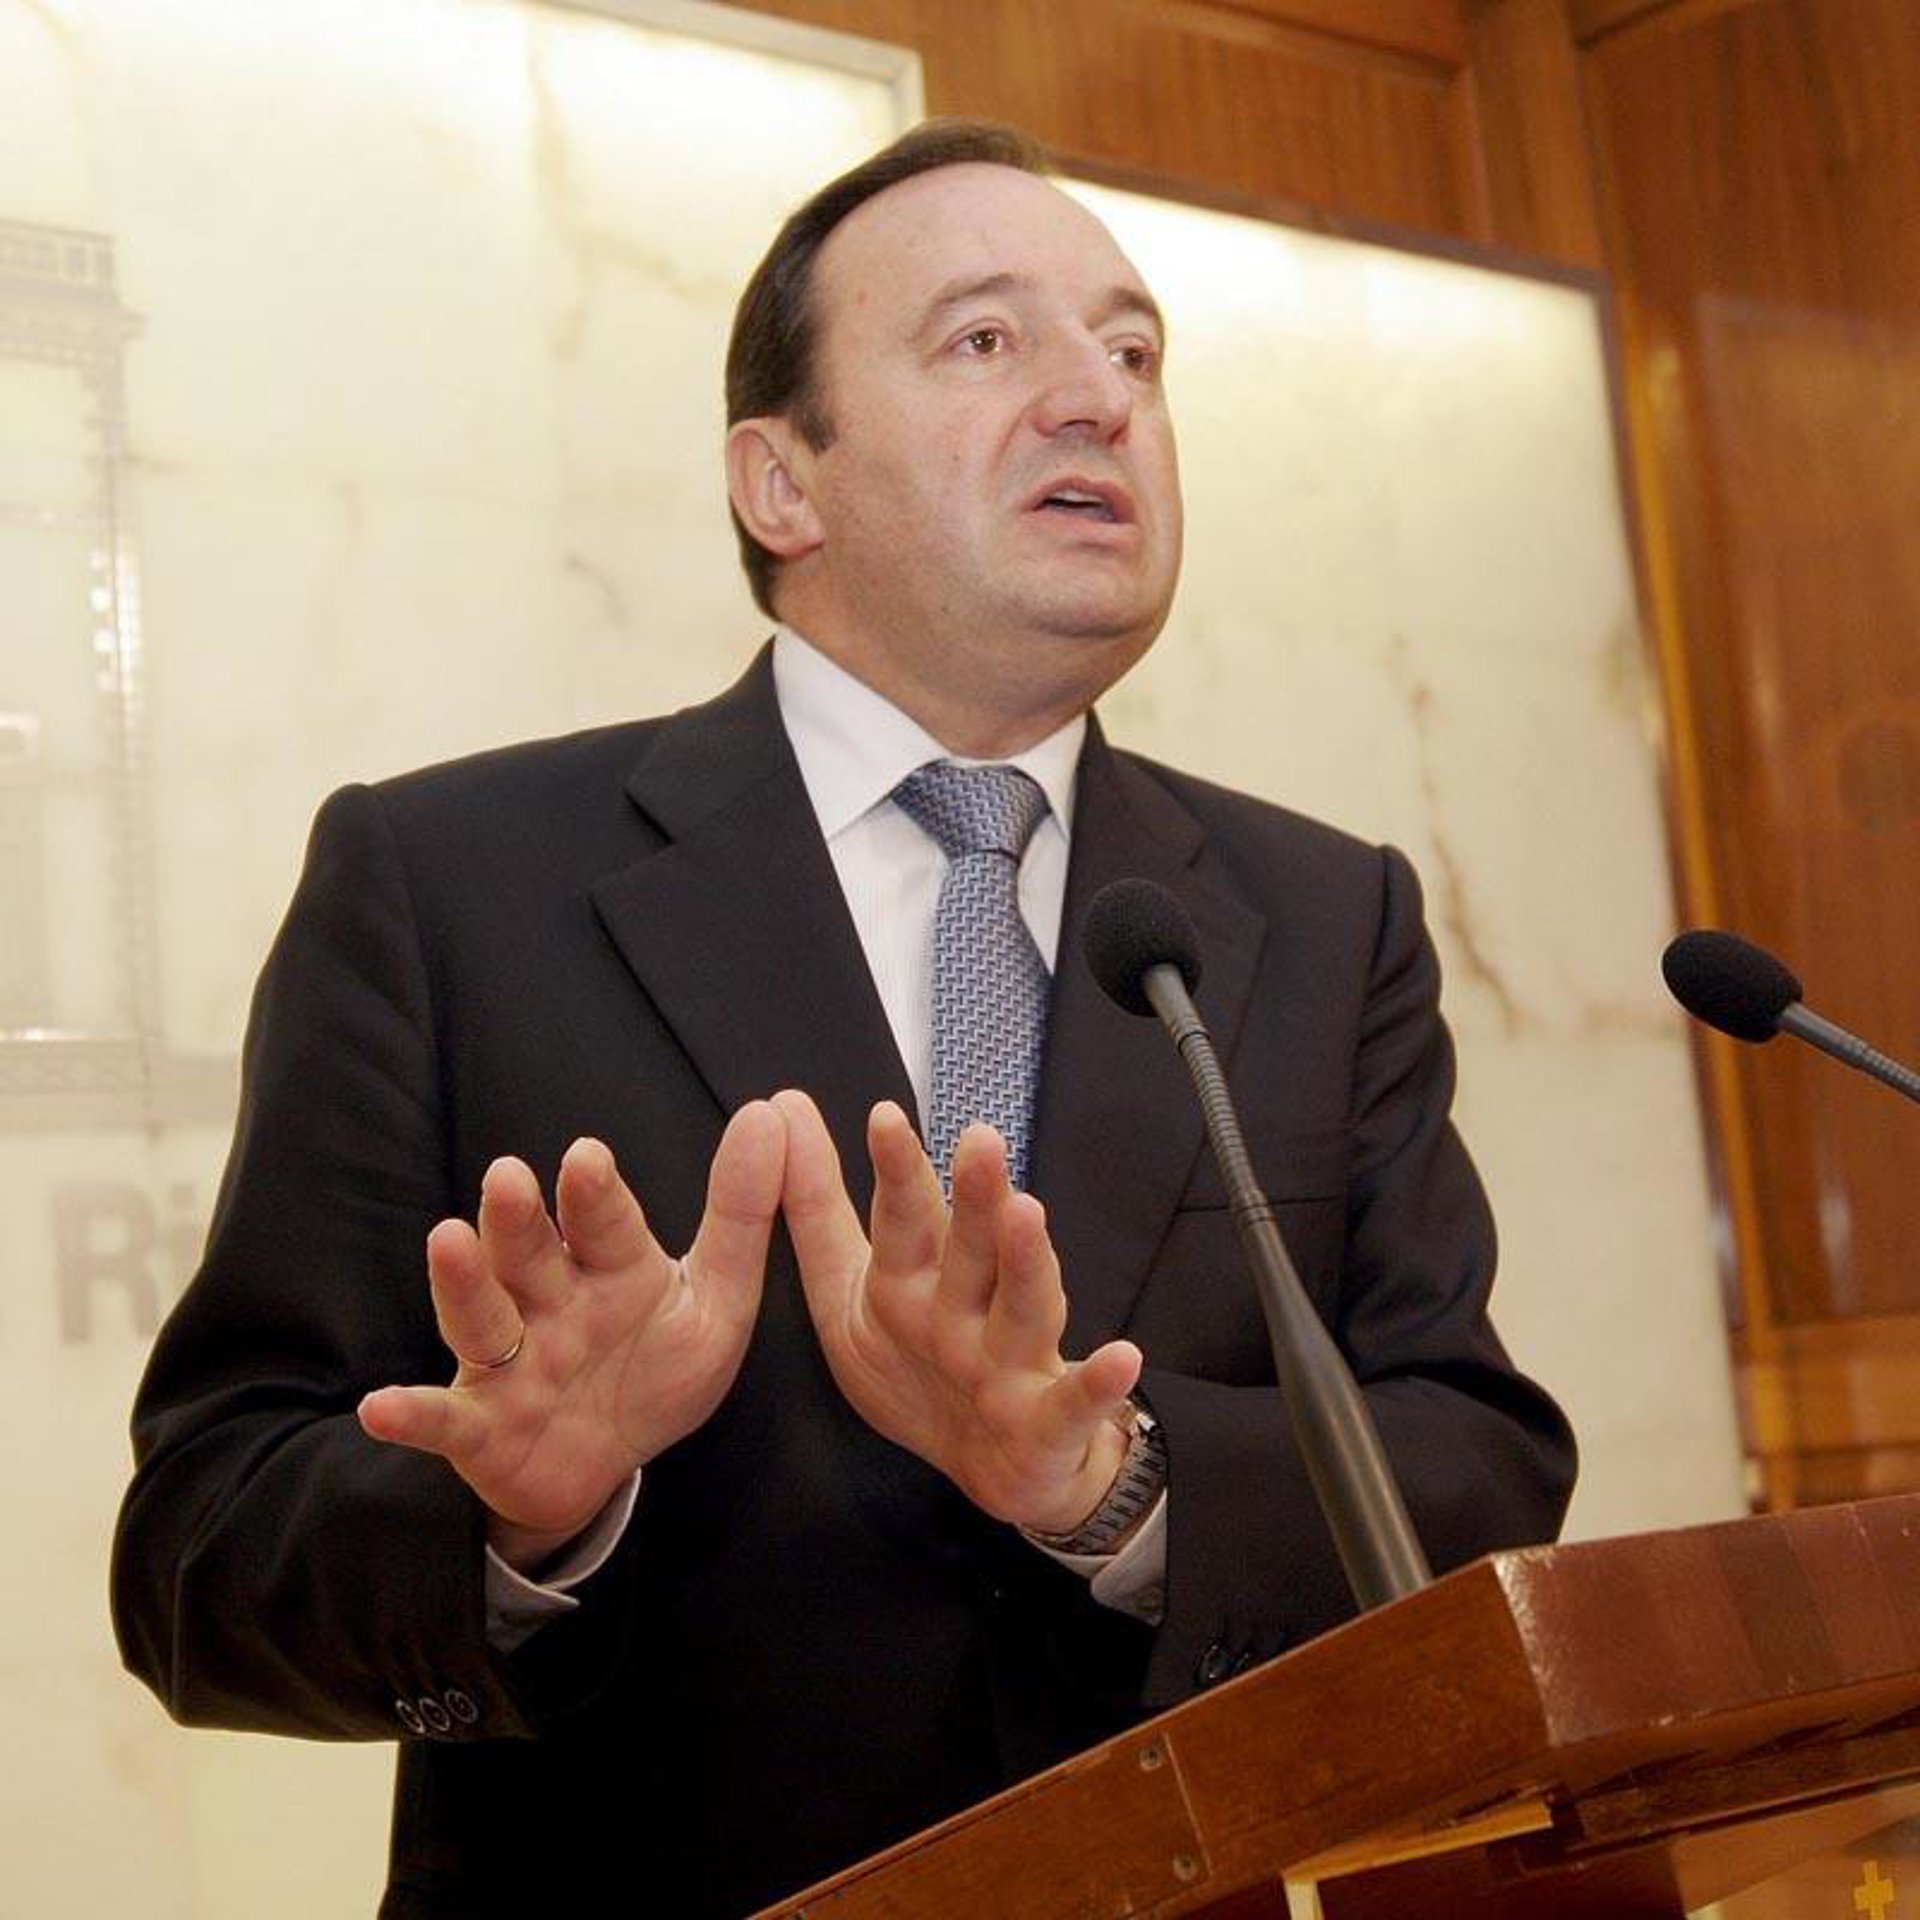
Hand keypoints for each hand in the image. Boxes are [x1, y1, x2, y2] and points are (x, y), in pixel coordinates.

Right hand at [357, 1102, 782, 1570]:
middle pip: (529, 1253)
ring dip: (462, 1281)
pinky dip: (412, 1414)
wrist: (610, 1463)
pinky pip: (444, 1419)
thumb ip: (741, 1214)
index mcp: (610, 1267)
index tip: (588, 1156)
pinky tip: (381, 1407)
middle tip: (509, 1177)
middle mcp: (549, 1302)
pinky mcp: (479, 1427)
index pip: (602, 1223)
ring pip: (481, 1316)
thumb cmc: (657, 1367)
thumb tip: (770, 1113)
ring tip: (446, 1240)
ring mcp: (509, 1363)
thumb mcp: (718, 1299)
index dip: (593, 1193)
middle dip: (518, 1218)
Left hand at [775, 1089, 1141, 1534]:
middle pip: (971, 1248)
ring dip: (1028, 1263)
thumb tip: (785, 1106)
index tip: (883, 1117)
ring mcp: (1013, 1362)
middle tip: (977, 1140)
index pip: (905, 1218)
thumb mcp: (848, 1295)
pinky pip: (1074, 1403)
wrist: (996, 1469)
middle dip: (972, 1197)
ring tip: (1027, 1214)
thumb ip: (816, 1210)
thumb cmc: (921, 1368)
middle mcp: (967, 1309)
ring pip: (1022, 1307)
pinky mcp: (1049, 1423)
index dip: (896, 1171)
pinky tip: (1122, 1358)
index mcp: (913, 1281)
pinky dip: (1098, 1383)